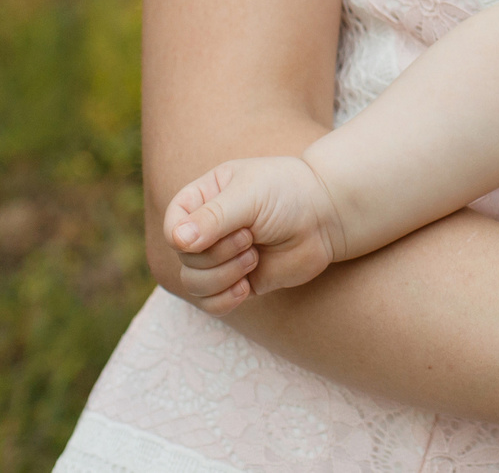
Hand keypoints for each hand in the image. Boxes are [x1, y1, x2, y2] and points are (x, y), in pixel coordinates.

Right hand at [162, 154, 345, 314]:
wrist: (325, 216)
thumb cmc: (288, 193)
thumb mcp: (251, 195)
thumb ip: (214, 217)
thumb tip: (178, 241)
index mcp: (201, 199)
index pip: (172, 227)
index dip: (188, 237)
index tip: (225, 228)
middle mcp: (205, 230)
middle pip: (185, 259)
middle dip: (218, 253)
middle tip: (251, 236)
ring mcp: (219, 258)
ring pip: (193, 284)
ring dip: (224, 276)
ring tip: (255, 256)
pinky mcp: (236, 282)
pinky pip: (211, 304)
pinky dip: (225, 300)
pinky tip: (248, 285)